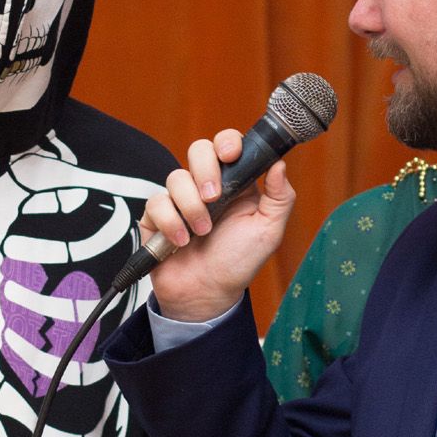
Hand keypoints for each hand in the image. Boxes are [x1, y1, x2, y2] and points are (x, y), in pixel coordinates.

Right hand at [140, 131, 295, 322]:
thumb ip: (280, 197)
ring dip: (191, 207)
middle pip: (198, 149)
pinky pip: (156, 203)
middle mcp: (207, 186)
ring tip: (202, 232)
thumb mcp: (269, 231)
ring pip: (176, 177)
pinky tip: (181, 242)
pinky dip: (170, 223)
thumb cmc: (238, 263)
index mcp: (236, 184)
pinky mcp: (157, 216)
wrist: (207, 293)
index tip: (231, 155)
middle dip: (205, 169)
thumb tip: (280, 164)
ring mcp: (180, 199)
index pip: (228, 145)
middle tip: (213, 197)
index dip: (227, 142)